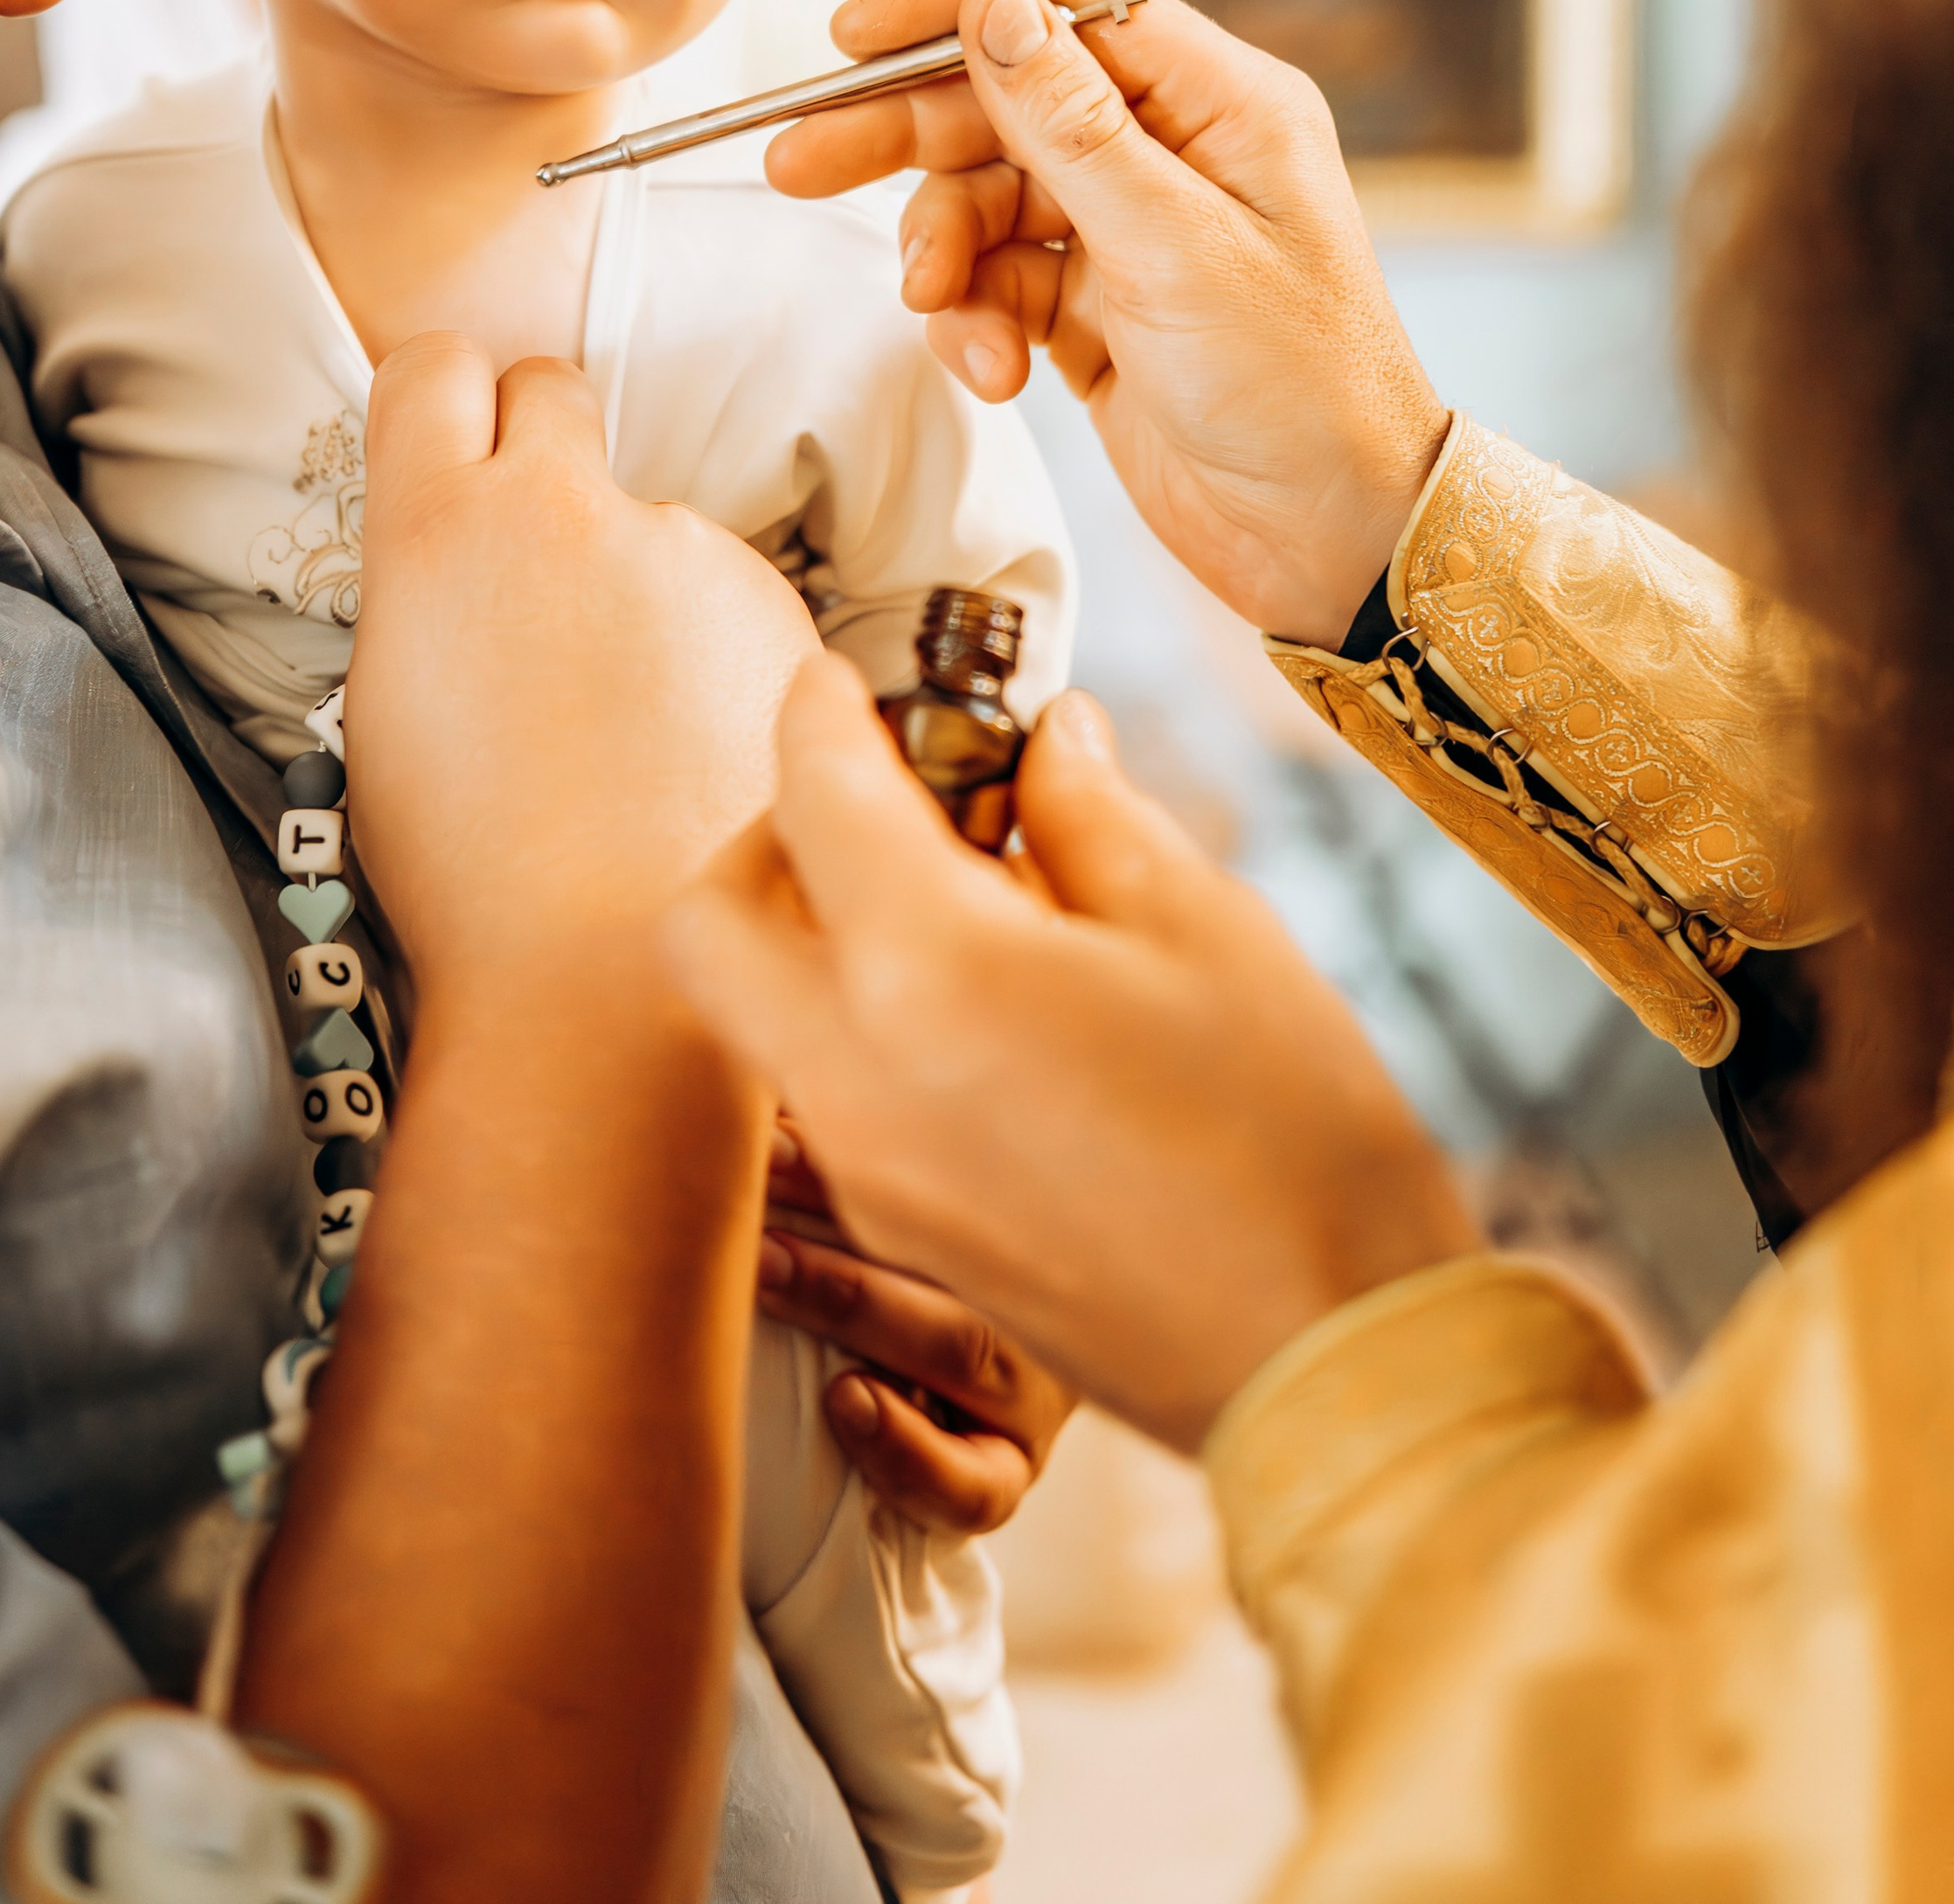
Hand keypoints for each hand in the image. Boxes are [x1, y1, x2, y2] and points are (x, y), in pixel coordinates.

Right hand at [342, 335, 820, 984]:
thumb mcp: (393, 705)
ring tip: (626, 726)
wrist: (604, 980)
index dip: (446, 404)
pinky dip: (713, 648)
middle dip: (541, 449)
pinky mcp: (777, 606)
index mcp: (441, 530)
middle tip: (537, 557)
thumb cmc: (473, 875)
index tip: (454, 447)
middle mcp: (566, 509)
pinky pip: (728, 595)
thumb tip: (466, 564)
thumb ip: (433, 590)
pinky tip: (695, 749)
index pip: (434, 368)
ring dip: (637, 581)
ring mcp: (686, 550)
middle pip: (552, 391)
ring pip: (650, 518)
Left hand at [671, 663, 1476, 1452]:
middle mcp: (858, 1076)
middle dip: (766, 839)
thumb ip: (1091, 814)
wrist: (1326, 1360)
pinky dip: (847, 1023)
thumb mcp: (1204, 929)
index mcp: (930, 972)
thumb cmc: (1293, 1133)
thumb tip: (1046, 736)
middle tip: (871, 804)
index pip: (815, 793)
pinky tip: (972, 1005)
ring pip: (750, 1020)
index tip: (840, 674)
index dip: (821, 708)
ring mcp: (868, 1173)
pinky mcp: (903, 1234)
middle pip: (709, 923)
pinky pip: (818, 1101)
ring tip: (937, 900)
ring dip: (801, 937)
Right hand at [767, 0, 1446, 645]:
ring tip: (932, 310)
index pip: (1070, 8)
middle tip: (798, 164)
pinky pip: (997, 284)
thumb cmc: (1298, 389)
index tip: (850, 39)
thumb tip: (994, 5)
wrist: (1332, 542)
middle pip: (1005, 104)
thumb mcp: (1175, 246)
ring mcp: (1133, 234)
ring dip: (945, 256)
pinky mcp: (1097, 312)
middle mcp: (1175, 154)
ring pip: (986, 201)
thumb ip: (1072, 125)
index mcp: (1221, 105)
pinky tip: (995, 374)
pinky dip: (976, 323)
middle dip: (904, 138)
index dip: (954, 8)